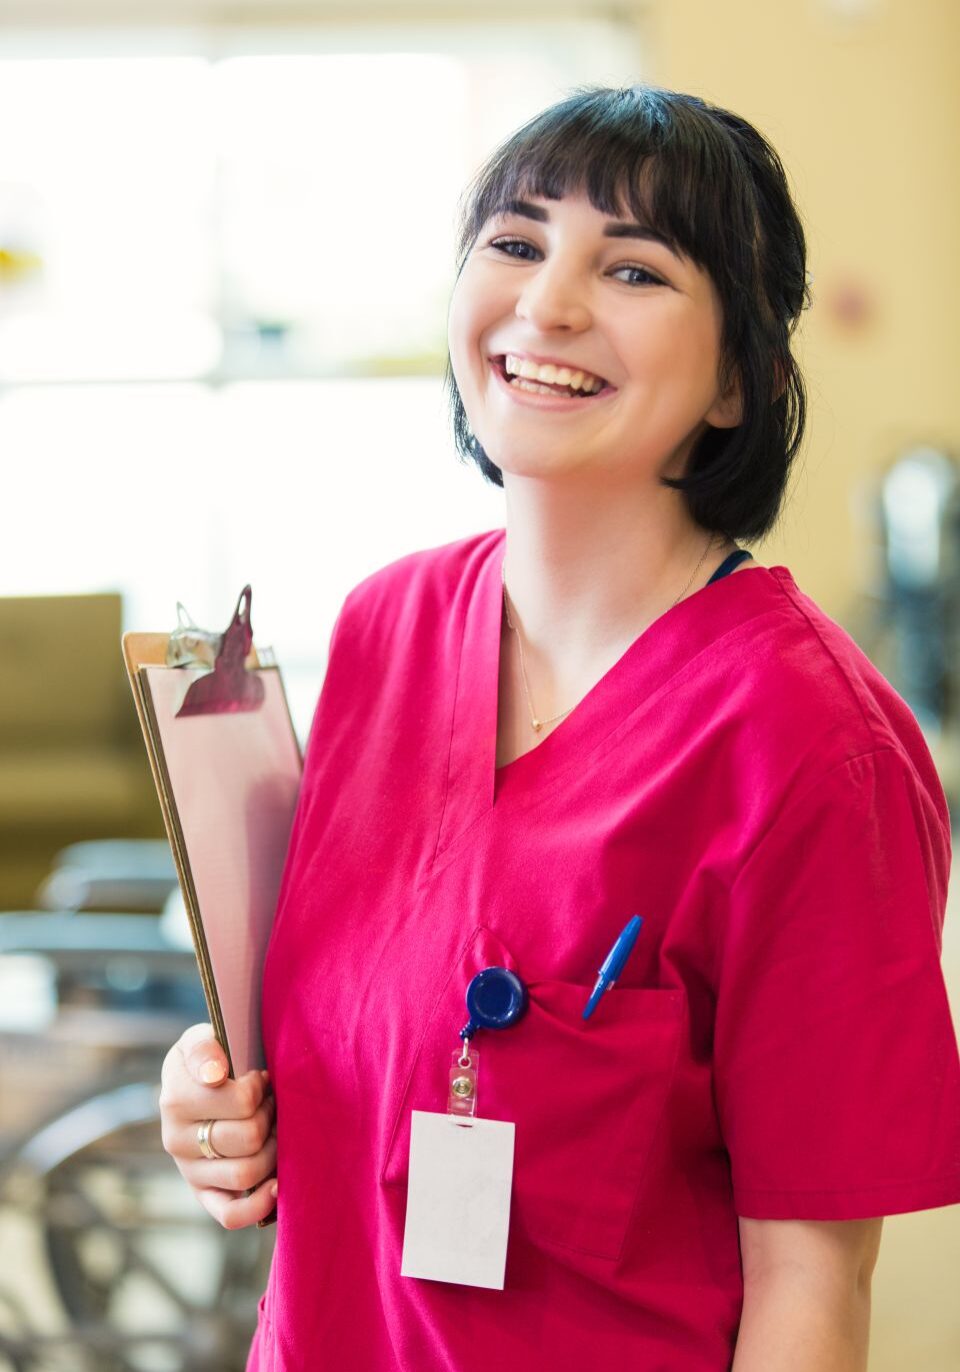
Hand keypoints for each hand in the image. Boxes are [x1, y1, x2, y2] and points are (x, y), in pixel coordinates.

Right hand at [159, 1022, 276, 1228]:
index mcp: (175, 1099)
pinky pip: (230, 1215)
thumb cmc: (212, 1058)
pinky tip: (277, 1185)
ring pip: (246, 1174)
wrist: (200, 1082)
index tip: (261, 1077)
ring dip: (272, 1150)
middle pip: (248, 1138)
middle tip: (271, 1102)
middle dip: (271, 1116)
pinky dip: (258, 1206)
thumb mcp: (202, 1038)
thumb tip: (214, 1074)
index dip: (262, 1088)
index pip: (241, 1101)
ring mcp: (189, 1171)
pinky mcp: (204, 1194)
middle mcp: (175, 1140)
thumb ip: (204, 1048)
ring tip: (274, 1129)